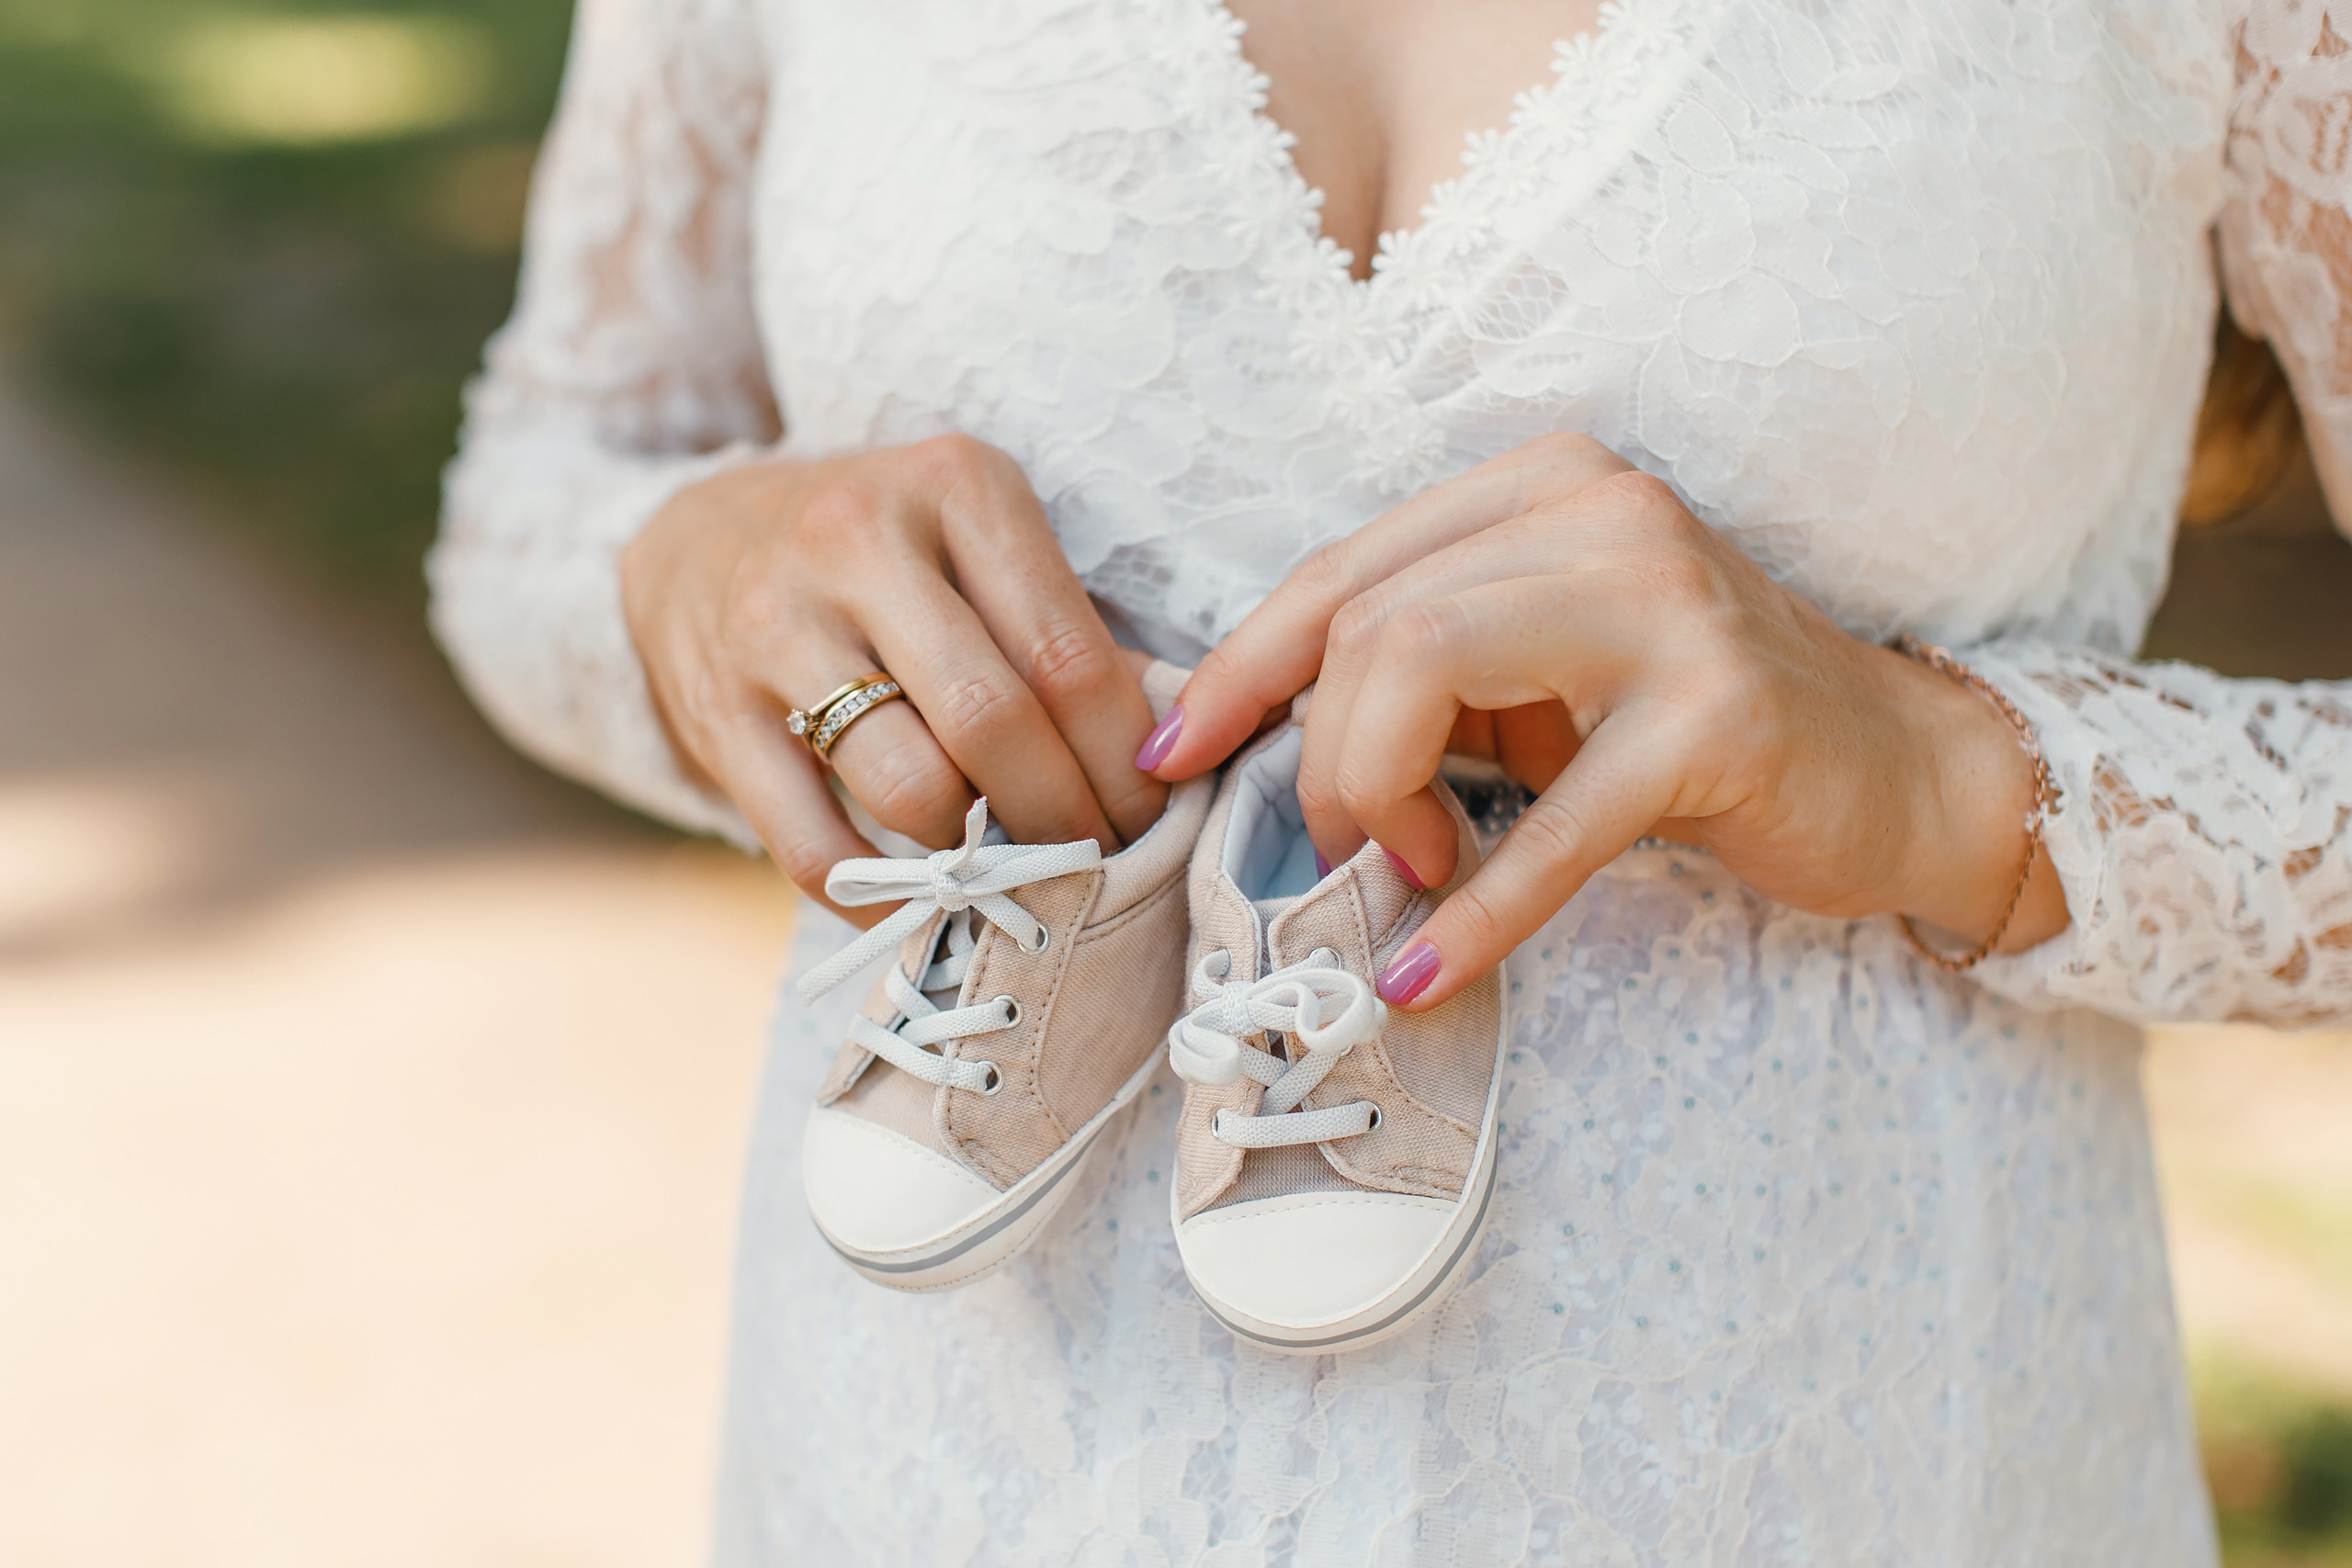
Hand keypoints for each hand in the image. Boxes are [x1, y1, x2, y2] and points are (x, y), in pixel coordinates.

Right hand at [622, 434, 1167, 923]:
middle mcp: (858, 542)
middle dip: (1063, 816)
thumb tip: (1167, 747)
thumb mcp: (977, 540)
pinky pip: (811, 844)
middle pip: (992, 722)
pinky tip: (920, 903)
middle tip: (1098, 861)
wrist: (694, 538)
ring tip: (1011, 867)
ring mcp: (777, 627)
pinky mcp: (717, 712)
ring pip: (908, 786)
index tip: (1154, 818)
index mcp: (954, 487)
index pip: (1066, 654)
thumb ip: (1066, 629)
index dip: (1123, 760)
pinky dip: (878, 896)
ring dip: (976, 854)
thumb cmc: (881, 551)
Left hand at [1142, 433, 2066, 1006]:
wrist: (1895, 767)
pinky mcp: (1718, 714)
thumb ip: (1418, 672)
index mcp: (1537, 485)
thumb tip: (1256, 741)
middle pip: (1368, 622)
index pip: (1342, 570)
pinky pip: (1553, 825)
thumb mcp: (1533, 674)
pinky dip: (1476, 913)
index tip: (1172, 760)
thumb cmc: (1685, 727)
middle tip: (1363, 847)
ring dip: (1383, 800)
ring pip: (1423, 671)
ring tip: (1412, 873)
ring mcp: (1665, 601)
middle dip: (1326, 757)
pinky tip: (1423, 973)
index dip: (1238, 672)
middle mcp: (1598, 510)